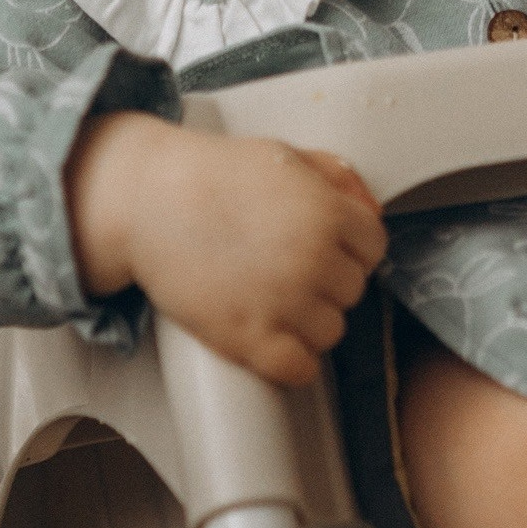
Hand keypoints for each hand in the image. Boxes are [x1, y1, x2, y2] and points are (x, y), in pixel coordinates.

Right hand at [65, 113, 386, 386]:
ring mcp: (283, 301)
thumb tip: (373, 210)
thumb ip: (337, 178)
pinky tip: (272, 337)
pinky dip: (291, 361)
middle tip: (289, 268)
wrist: (151, 201)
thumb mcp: (285, 157)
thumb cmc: (215, 176)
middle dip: (327, 281)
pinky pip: (300, 370)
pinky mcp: (249, 338)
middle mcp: (313, 259)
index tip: (326, 247)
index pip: (375, 247)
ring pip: (331, 331)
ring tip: (275, 298)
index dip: (350, 246)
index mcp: (327, 212)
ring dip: (309, 320)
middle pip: (353, 290)